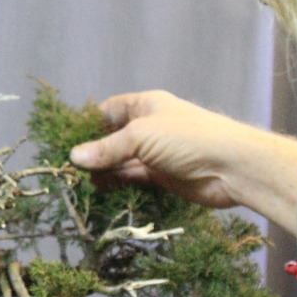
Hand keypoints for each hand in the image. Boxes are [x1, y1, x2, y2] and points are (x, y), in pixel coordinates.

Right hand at [68, 90, 296, 233]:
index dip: (88, 123)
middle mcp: (150, 127)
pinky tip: (99, 191)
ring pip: (122, 161)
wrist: (232, 167)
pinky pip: (133, 179)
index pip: (109, 110)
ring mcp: (157, 154)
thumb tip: (74, 157)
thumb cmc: (188, 138)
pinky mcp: (163, 178)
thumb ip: (107, 148)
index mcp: (146, 106)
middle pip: (113, 138)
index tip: (65, 139)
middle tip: (65, 168)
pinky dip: (117, 184)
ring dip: (102, 171)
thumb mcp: (141, 136)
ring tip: (77, 183)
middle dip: (92, 152)